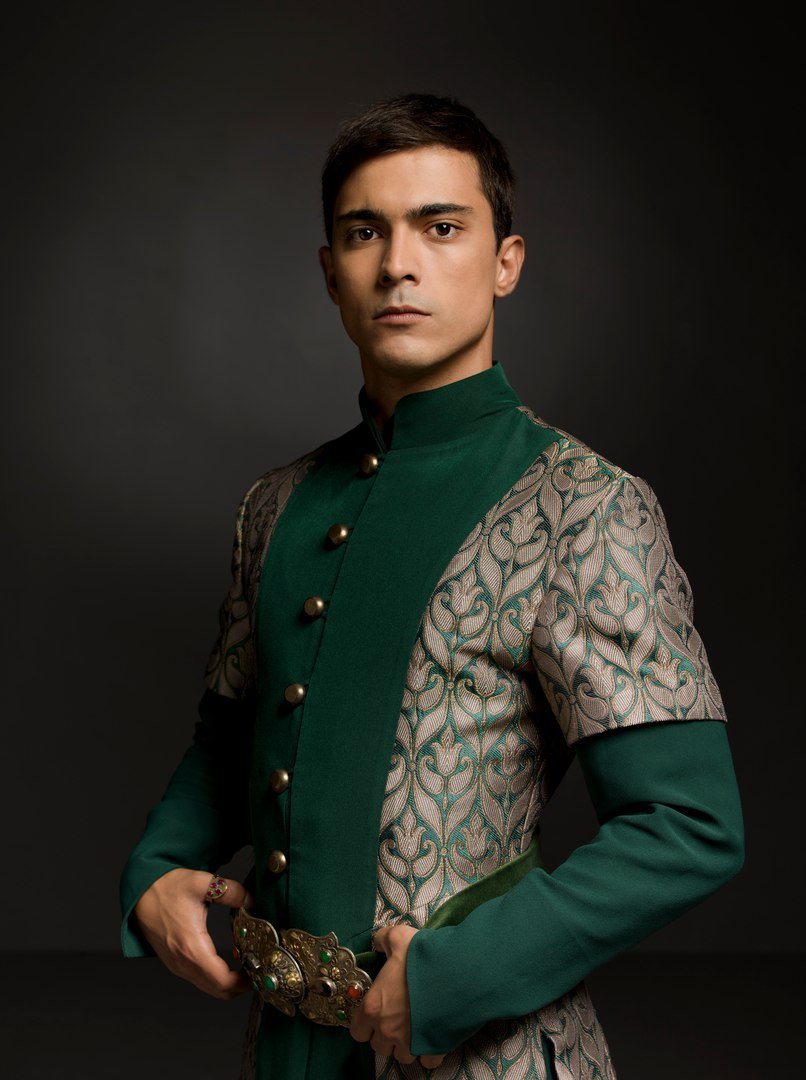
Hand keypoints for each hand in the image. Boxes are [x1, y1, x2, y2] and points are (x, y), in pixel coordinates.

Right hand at [133, 868, 254, 998]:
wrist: (141, 891)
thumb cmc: (168, 887)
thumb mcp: (202, 883)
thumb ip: (230, 891)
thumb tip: (251, 900)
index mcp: (191, 947)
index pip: (221, 981)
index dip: (242, 983)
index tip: (258, 974)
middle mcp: (182, 962)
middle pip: (216, 990)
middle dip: (239, 986)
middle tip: (257, 972)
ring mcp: (176, 965)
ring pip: (206, 987)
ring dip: (226, 984)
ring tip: (246, 967)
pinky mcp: (173, 962)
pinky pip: (197, 979)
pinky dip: (213, 979)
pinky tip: (225, 964)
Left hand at [349, 924, 446, 1068]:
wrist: (459, 975)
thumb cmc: (424, 958)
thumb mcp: (400, 938)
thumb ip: (384, 939)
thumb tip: (378, 942)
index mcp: (374, 1006)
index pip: (357, 1031)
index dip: (365, 1023)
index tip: (376, 1012)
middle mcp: (387, 1030)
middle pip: (378, 1046)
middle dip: (386, 1035)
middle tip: (398, 1017)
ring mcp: (410, 1043)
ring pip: (401, 1056)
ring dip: (406, 1045)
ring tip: (415, 1027)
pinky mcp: (432, 1050)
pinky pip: (426, 1062)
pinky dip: (428, 1053)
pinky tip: (431, 1036)